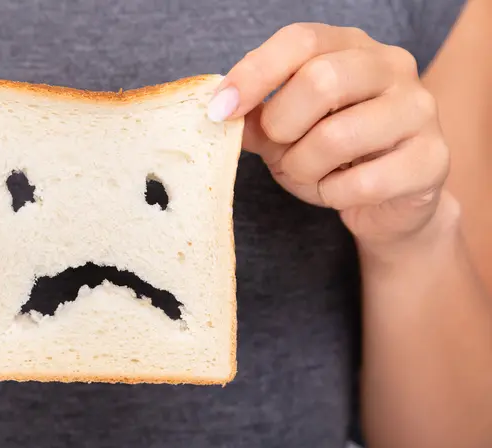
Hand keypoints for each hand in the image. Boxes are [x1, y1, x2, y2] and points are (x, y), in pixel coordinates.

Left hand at [208, 23, 451, 248]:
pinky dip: (333, 194)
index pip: (301, 40)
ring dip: (303, 166)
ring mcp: (419, 110)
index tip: (220, 110)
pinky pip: (364, 182)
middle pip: (321, 80)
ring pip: (338, 136)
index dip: (254, 74)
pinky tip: (337, 191)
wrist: (388, 201)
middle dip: (281, 125)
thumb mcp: (285, 130)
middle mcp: (392, 67)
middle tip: (277, 148)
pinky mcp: (432, 159)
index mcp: (351, 47)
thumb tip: (221, 113)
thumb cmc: (331, 156)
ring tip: (307, 174)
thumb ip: (256, 117)